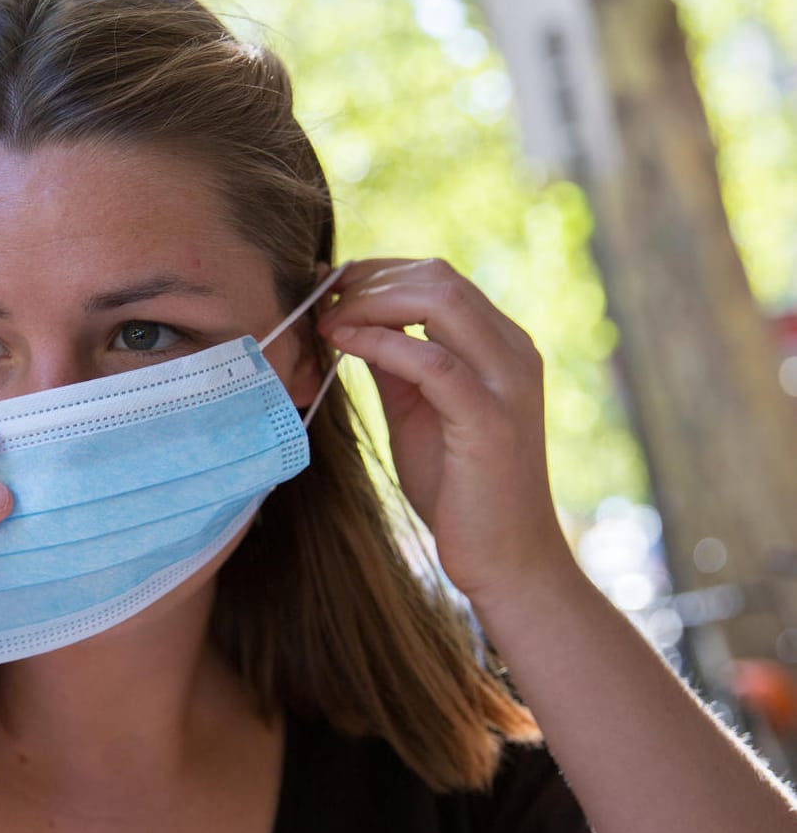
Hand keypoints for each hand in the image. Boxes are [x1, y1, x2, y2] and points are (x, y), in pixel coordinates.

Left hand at [315, 258, 570, 602]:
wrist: (506, 558)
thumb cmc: (459, 489)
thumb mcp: (418, 412)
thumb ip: (395, 367)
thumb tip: (352, 324)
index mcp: (500, 346)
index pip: (439, 278)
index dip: (378, 273)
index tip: (329, 288)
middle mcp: (512, 352)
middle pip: (437, 278)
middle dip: (369, 280)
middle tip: (319, 301)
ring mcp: (506, 382)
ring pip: (439, 302)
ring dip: (370, 304)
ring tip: (326, 321)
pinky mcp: (489, 419)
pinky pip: (431, 361)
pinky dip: (381, 343)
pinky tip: (343, 344)